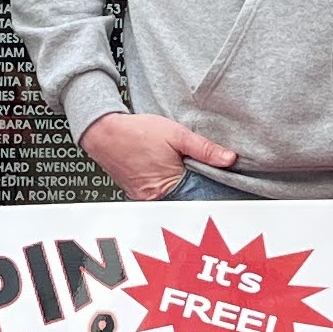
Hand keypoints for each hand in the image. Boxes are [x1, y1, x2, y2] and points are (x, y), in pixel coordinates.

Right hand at [81, 112, 238, 200]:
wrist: (103, 131)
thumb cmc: (136, 131)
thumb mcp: (177, 134)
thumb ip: (205, 148)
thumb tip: (229, 159)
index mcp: (167, 187)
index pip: (200, 197)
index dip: (212, 189)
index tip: (223, 185)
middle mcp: (154, 199)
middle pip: (186, 201)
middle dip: (198, 190)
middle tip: (205, 178)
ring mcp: (143, 199)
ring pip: (173, 199)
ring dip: (182, 188)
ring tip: (181, 172)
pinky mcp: (136, 194)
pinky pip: (159, 195)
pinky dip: (167, 187)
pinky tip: (167, 172)